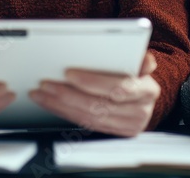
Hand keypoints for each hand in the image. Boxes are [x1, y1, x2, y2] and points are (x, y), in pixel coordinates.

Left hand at [29, 52, 159, 136]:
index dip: (92, 81)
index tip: (69, 73)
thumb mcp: (139, 60)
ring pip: (88, 117)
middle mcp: (140, 112)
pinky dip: (65, 112)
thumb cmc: (135, 71)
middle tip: (46, 84)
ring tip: (41, 93)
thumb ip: (138, 57)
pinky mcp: (115, 133)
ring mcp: (128, 126)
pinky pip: (85, 124)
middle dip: (68, 94)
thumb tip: (145, 60)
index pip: (118, 87)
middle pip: (98, 106)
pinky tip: (51, 103)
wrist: (143, 93)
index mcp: (147, 90)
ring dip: (60, 105)